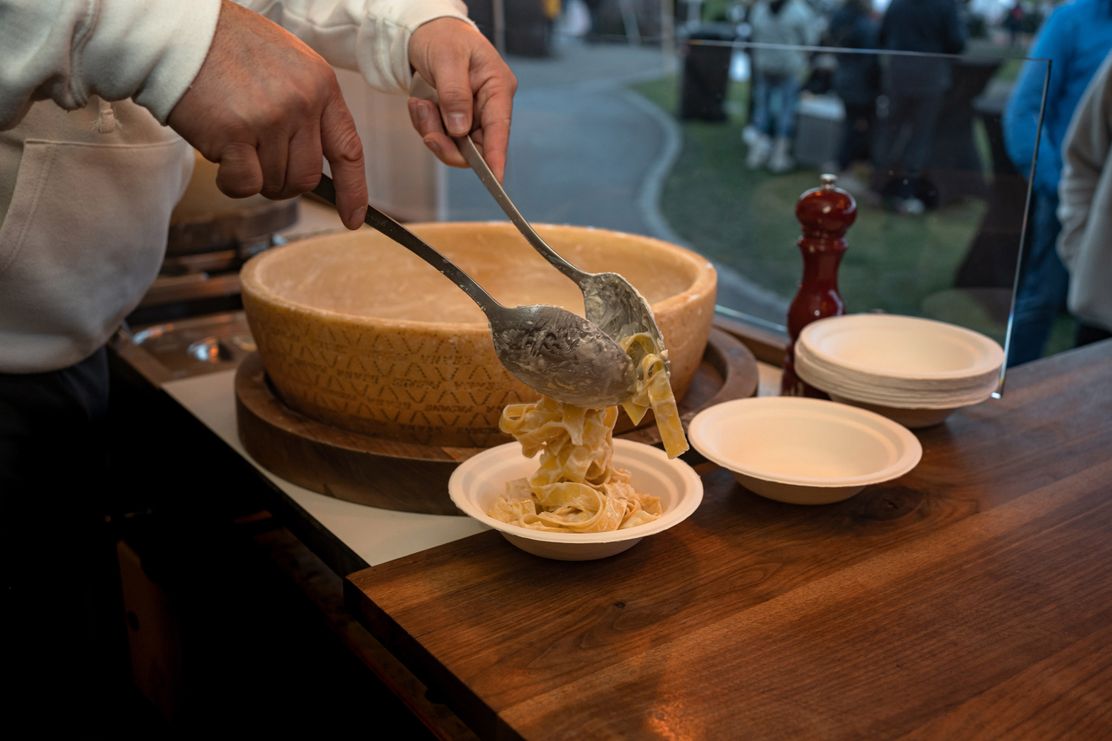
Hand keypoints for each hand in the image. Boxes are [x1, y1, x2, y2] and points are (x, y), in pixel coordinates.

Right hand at [167, 1, 366, 228]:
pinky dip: (231, 182)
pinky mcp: (235, 134)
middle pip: (307, 177)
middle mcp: (302, 102)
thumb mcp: (288, 66)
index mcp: (321, 85)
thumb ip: (309, 108)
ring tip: (233, 141)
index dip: (354, 190)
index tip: (353, 217)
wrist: (180, 33)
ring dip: (253, 175)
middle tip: (258, 163)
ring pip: (275, 183)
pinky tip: (219, 157)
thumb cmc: (228, 48)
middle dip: (284, 183)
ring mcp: (271, 118)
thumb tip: (316, 161)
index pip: (348, 149)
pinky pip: (246, 185)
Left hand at [407, 18, 516, 180]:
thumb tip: (461, 129)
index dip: (497, 157)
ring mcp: (471, 114)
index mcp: (497, 88)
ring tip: (420, 104)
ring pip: (454, 145)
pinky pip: (440, 136)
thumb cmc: (442, 37)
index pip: (500, 129)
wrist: (424, 31)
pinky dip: (425, 125)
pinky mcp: (455, 119)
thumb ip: (455, 94)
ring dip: (431, 131)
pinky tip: (421, 103)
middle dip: (447, 143)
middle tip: (426, 130)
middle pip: (475, 146)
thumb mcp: (447, 59)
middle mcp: (488, 105)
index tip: (495, 180)